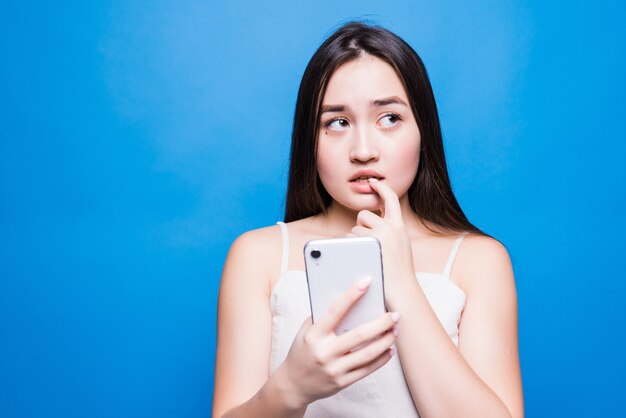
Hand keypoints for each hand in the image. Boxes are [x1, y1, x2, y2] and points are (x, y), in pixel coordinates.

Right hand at [277, 277, 398, 408]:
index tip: (366, 282)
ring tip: (395, 330)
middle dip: (381, 323)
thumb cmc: (301, 352)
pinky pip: (367, 369)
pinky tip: (389, 349)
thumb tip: (348, 301)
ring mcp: (334, 369)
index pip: (335, 311)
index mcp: (314, 335)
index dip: (351, 295)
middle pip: (359, 335)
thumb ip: (322, 317)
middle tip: (395, 314)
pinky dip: (381, 358)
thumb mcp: (305, 332)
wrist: (293, 386)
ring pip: (367, 354)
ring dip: (386, 341)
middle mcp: (324, 352)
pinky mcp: (342, 382)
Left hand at [351, 178, 415, 299]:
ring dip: (355, 240)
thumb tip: (375, 219)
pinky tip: (360, 258)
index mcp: (399, 226)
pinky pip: (349, 238)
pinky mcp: (367, 244)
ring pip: (354, 228)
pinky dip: (350, 247)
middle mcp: (390, 227)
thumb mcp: (400, 244)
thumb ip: (390, 231)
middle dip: (360, 226)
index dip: (381, 188)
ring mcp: (378, 235)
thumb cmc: (398, 271)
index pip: (391, 199)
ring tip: (367, 255)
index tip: (373, 182)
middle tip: (367, 244)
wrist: (401, 290)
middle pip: (363, 215)